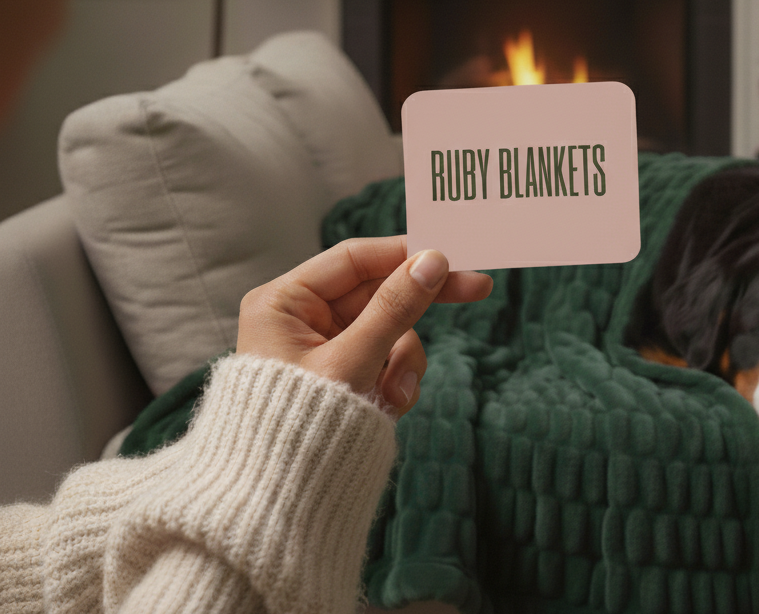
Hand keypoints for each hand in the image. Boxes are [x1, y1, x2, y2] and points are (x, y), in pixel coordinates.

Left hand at [236, 236, 491, 415]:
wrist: (280, 505)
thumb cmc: (299, 427)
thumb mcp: (352, 361)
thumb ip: (395, 308)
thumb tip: (433, 261)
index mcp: (284, 302)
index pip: (354, 260)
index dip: (404, 254)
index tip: (451, 255)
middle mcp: (302, 319)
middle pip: (377, 292)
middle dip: (419, 307)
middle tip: (478, 288)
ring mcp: (325, 348)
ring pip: (390, 330)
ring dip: (404, 360)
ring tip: (395, 394)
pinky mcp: (344, 376)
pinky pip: (386, 361)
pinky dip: (396, 380)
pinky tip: (388, 406)